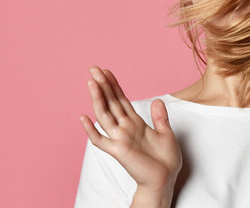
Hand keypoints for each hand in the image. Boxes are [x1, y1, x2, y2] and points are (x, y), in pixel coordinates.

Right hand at [79, 66, 181, 194]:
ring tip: (91, 83)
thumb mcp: (167, 134)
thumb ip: (160, 118)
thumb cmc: (165, 160)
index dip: (113, 85)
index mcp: (135, 123)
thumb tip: (157, 100)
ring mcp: (119, 139)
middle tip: (94, 69)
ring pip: (104, 115)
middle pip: (110, 102)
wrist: (165, 180)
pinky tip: (83, 118)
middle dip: (103, 85)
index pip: (121, 99)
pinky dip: (91, 130)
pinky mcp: (118, 151)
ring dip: (98, 99)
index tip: (106, 71)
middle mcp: (124, 128)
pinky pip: (100, 140)